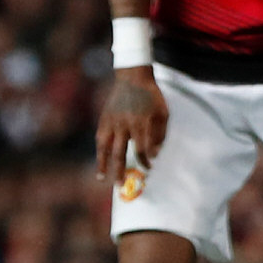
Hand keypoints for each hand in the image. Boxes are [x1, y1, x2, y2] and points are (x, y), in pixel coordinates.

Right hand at [97, 65, 169, 191]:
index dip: (145, 160)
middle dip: (121, 171)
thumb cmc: (152, 97)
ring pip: (105, 148)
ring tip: (103, 179)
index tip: (149, 167)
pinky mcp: (104, 119)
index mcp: (141, 123)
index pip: (142, 149)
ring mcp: (112, 122)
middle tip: (121, 185)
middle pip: (121, 153)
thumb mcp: (163, 113)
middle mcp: (124, 124)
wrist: (133, 78)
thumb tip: (155, 153)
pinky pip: (100, 139)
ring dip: (104, 165)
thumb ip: (160, 134)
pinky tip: (100, 161)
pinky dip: (99, 151)